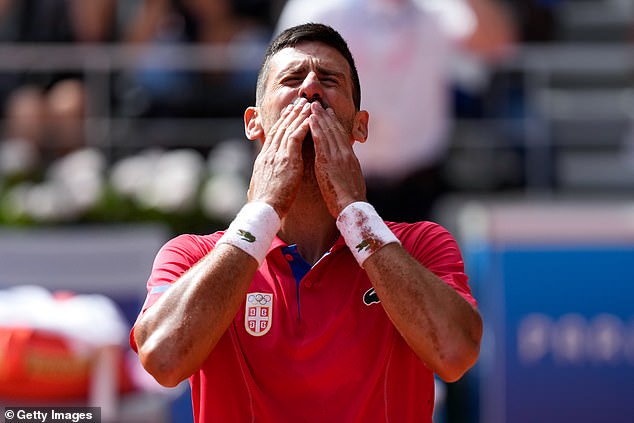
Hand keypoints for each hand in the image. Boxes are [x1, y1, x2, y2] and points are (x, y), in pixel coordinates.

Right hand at [247, 98, 311, 216]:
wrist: (264, 210)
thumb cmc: (264, 205)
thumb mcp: (260, 187)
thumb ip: (263, 180)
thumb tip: (259, 183)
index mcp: (264, 160)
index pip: (273, 136)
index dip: (281, 123)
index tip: (288, 113)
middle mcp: (269, 154)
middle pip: (280, 128)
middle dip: (290, 114)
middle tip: (299, 102)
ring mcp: (277, 155)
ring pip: (288, 129)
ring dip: (298, 115)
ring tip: (307, 105)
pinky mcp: (286, 159)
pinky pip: (295, 137)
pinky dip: (302, 126)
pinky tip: (310, 118)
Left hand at [309, 102, 365, 216]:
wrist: (352, 206)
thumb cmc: (351, 200)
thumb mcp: (351, 181)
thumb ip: (347, 172)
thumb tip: (345, 170)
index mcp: (350, 159)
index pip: (341, 137)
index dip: (334, 124)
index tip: (329, 113)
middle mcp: (345, 154)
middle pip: (335, 130)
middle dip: (326, 116)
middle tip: (318, 104)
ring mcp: (338, 156)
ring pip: (328, 132)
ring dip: (319, 118)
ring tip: (312, 106)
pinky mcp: (328, 162)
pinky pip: (321, 142)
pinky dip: (316, 129)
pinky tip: (310, 120)